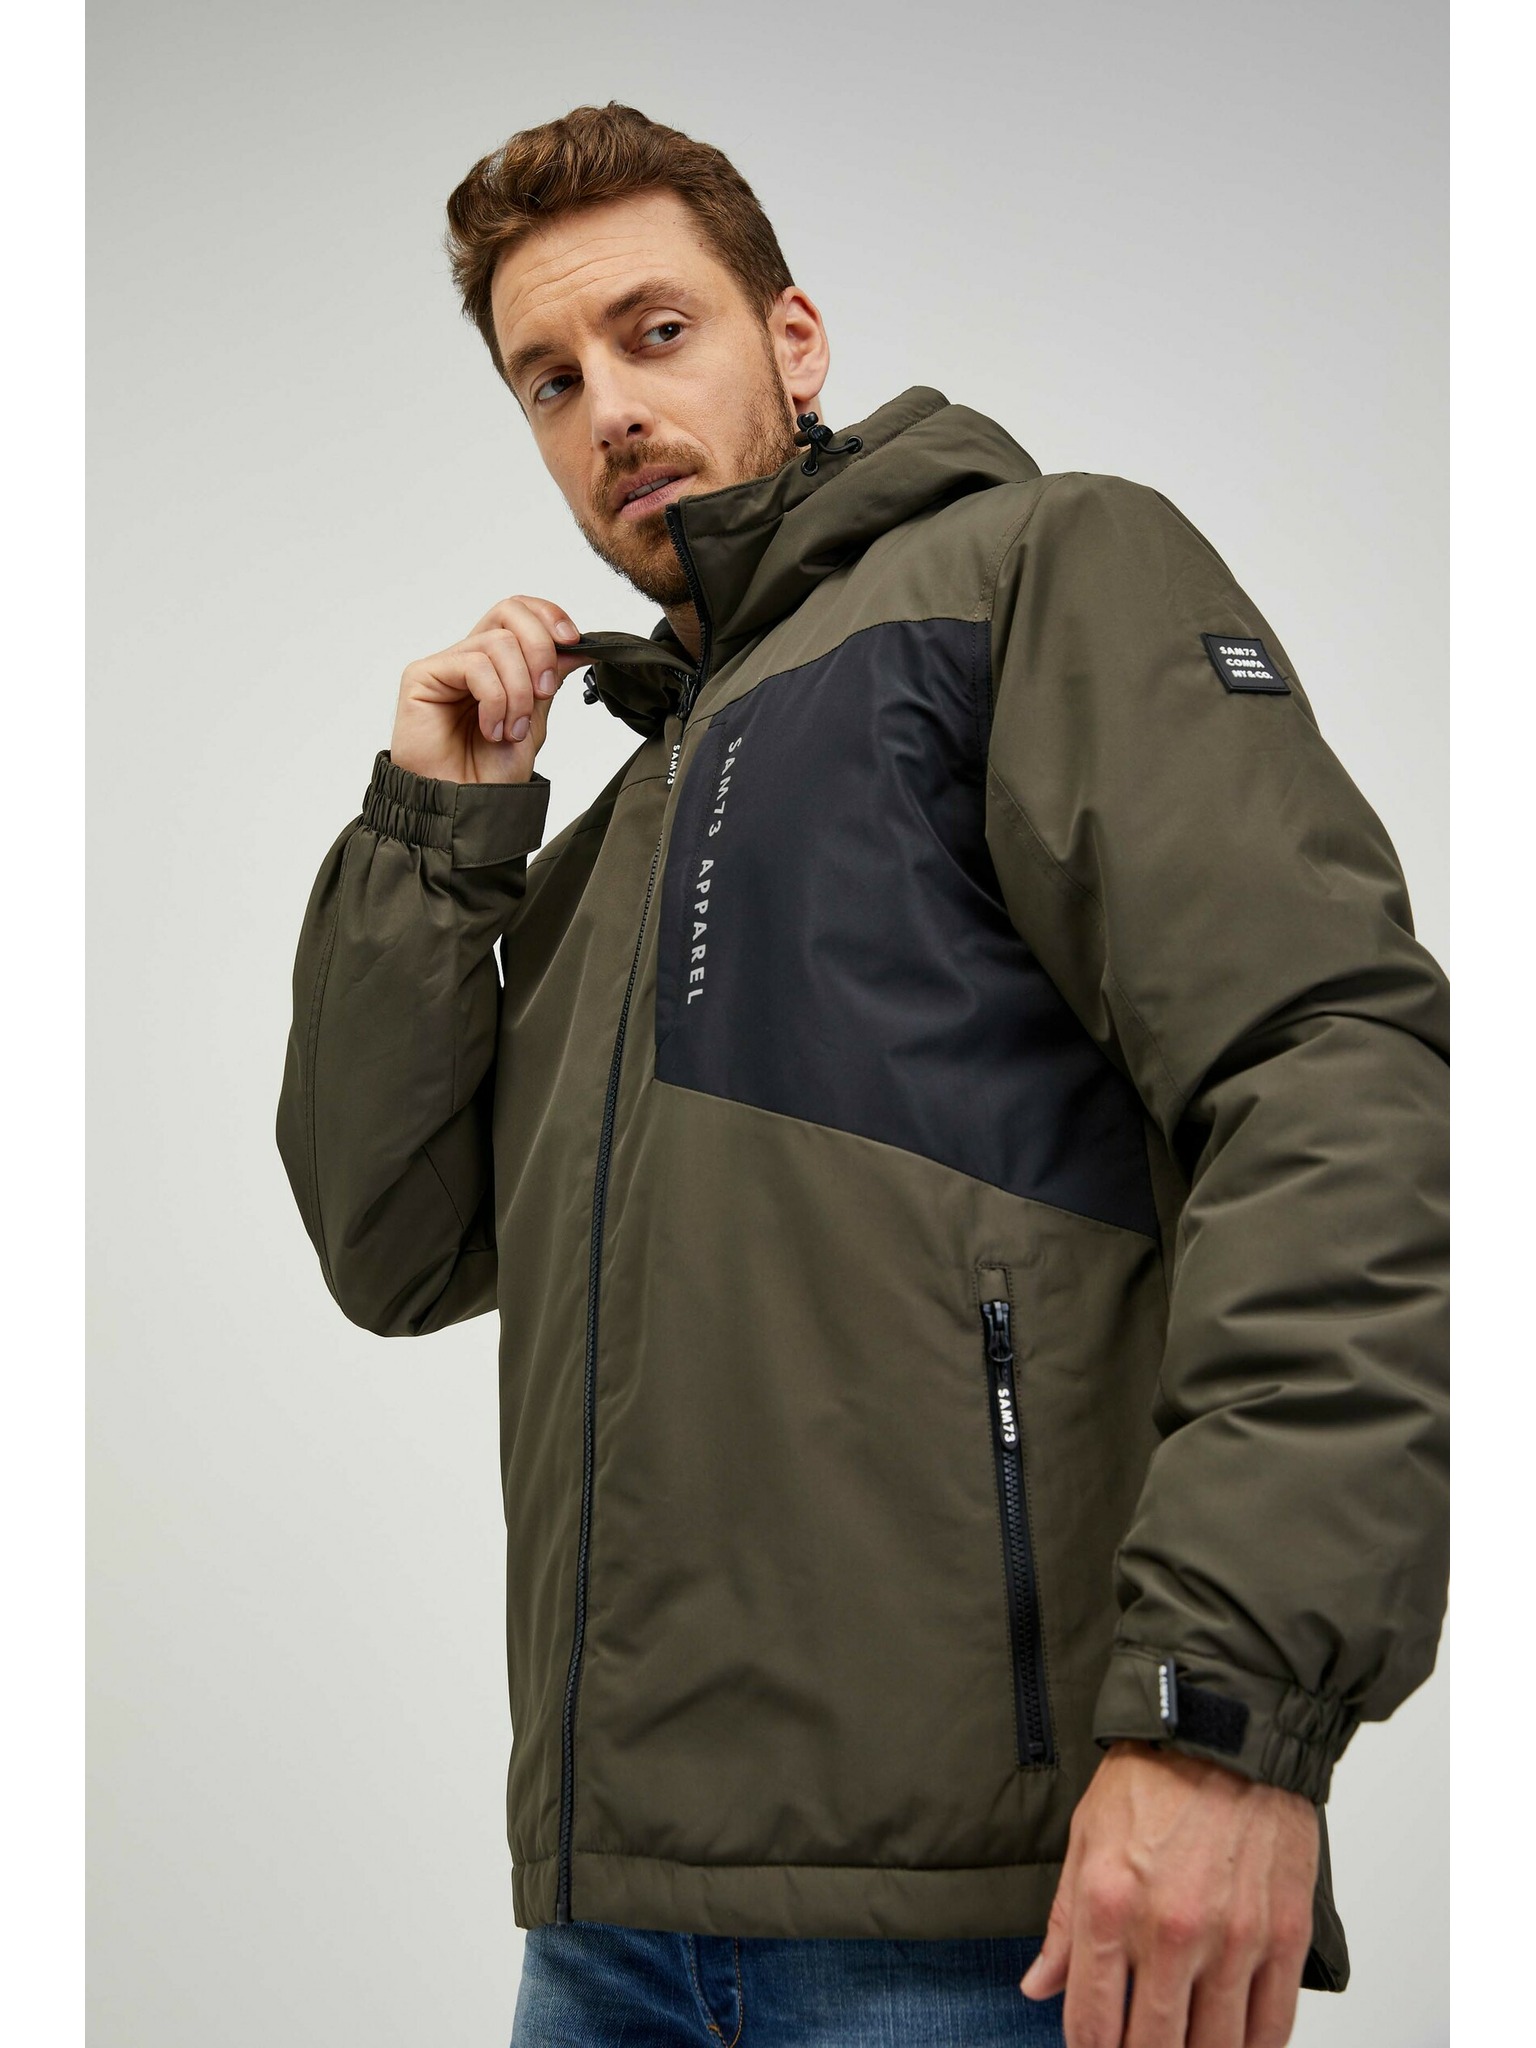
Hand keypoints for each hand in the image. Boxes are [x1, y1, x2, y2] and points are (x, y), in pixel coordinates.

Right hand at [390, 595, 589, 784]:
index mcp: (498, 664)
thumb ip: (549, 679)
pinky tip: (491, 729)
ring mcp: (446, 665)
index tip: (574, 640)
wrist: (466, 806)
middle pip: (510, 613)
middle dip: (540, 649)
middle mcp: (471, 658)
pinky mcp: (422, 675)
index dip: (548, 615)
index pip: (520, 612)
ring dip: (518, 691)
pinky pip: (474, 665)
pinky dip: (494, 700)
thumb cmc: (492, 772)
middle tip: (545, 691)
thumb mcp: (536, 718)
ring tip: (512, 730)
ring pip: (498, 644)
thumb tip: (575, 646)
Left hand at [1019, 1738, 1317, 2047]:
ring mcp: (1233, 1939)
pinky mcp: (1284, 1935)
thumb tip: (1038, 1986)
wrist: (1227, 1729)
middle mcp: (1170, 1932)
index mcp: (1109, 1907)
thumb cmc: (1154, 1775)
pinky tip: (1237, 2047)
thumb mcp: (1086, 1838)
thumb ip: (1063, 1925)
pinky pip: (1273, 2026)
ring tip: (1185, 2046)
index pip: (1092, 2025)